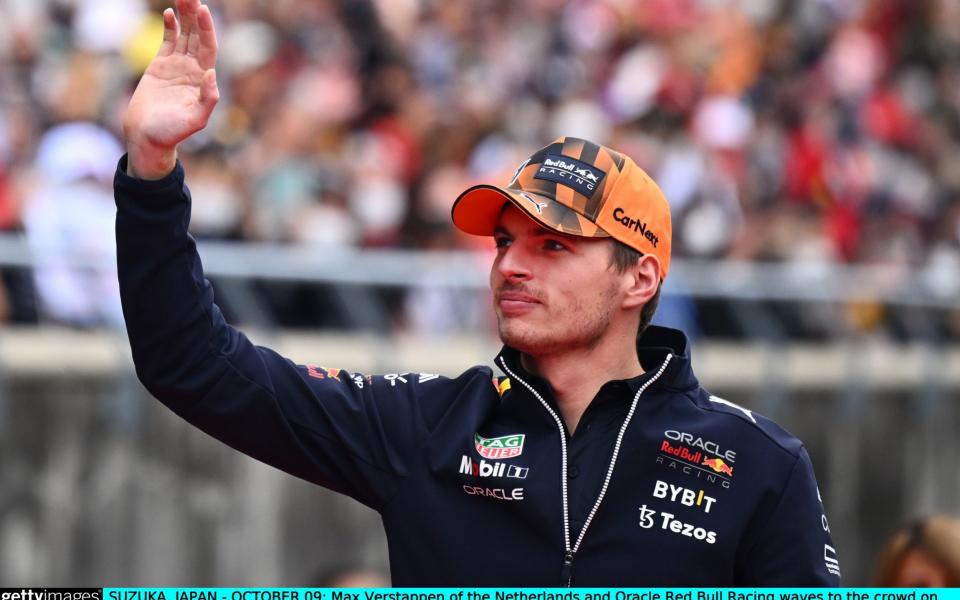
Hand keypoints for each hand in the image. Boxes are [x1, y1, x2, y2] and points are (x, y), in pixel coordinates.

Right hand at [123, 0, 218, 178]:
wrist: (148, 137)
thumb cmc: (172, 132)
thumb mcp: (195, 120)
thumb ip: (207, 99)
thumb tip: (211, 73)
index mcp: (203, 79)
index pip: (208, 47)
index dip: (207, 29)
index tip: (203, 10)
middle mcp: (192, 69)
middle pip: (197, 35)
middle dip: (196, 15)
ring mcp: (176, 66)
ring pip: (183, 34)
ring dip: (184, 15)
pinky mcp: (159, 66)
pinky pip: (168, 41)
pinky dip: (170, 26)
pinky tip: (170, 12)